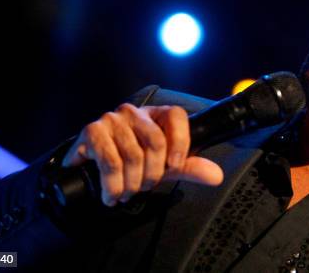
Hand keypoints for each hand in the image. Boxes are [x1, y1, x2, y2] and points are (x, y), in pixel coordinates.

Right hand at [62, 104, 223, 205]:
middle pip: (156, 141)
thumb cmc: (134, 162)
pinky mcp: (92, 131)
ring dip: (132, 184)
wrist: (93, 165)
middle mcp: (134, 112)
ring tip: (128, 193)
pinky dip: (113, 185)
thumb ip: (190, 168)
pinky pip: (109, 161)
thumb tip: (216, 176)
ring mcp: (112, 119)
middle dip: (153, 174)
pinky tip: (112, 195)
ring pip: (132, 155)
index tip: (175, 166)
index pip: (176, 115)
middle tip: (145, 187)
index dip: (180, 142)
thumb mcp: (165, 165)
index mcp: (156, 114)